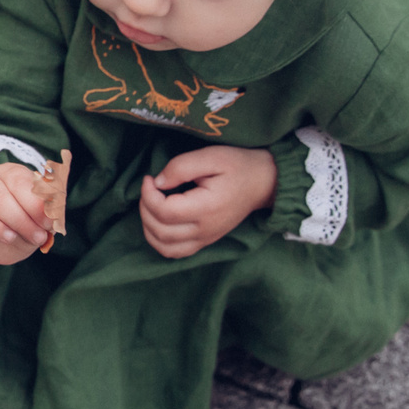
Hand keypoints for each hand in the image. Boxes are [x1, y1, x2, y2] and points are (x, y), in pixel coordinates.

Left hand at [0, 162, 50, 264]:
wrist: (37, 220)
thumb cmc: (11, 238)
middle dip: (9, 224)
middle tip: (32, 239)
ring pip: (5, 192)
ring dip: (27, 215)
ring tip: (42, 231)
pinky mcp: (16, 171)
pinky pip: (27, 184)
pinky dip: (41, 204)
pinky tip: (49, 217)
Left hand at [139, 145, 276, 258]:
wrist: (263, 183)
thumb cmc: (238, 166)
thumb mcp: (211, 156)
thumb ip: (181, 167)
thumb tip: (157, 182)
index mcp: (207, 208)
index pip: (165, 212)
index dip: (148, 195)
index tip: (149, 178)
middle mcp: (206, 229)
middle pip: (161, 231)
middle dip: (145, 208)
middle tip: (149, 188)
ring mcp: (206, 239)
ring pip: (165, 247)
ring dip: (149, 227)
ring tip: (151, 205)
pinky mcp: (205, 241)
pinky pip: (175, 252)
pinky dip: (159, 241)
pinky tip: (158, 221)